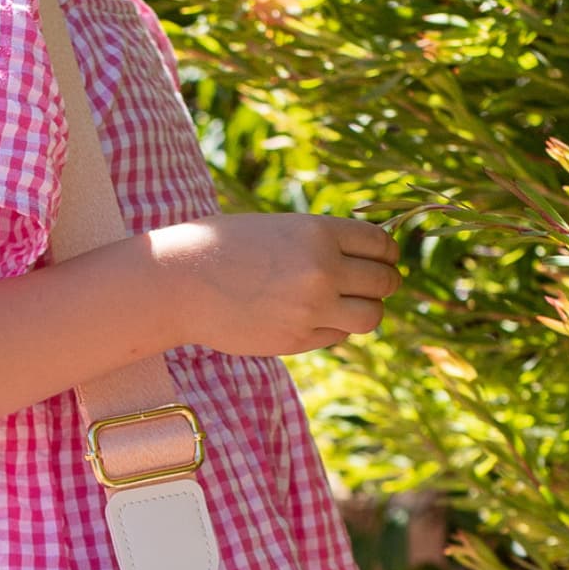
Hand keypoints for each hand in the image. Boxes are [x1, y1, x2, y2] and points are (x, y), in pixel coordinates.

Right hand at [154, 212, 402, 358]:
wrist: (180, 281)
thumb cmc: (225, 247)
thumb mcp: (281, 229)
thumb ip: (323, 244)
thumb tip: (368, 264)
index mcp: (320, 233)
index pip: (382, 246)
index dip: (387, 254)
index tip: (382, 260)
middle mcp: (323, 270)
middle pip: (384, 283)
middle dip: (383, 284)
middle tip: (372, 286)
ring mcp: (311, 309)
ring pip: (370, 316)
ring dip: (366, 311)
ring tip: (348, 306)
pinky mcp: (296, 340)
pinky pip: (337, 336)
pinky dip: (333, 328)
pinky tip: (309, 318)